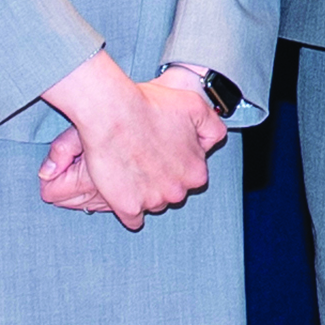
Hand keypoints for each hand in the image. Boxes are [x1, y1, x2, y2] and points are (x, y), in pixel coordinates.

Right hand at [36, 53, 224, 228]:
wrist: (111, 113)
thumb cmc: (149, 107)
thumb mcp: (195, 106)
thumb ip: (212, 128)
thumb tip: (213, 141)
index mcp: (196, 171)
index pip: (193, 174)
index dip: (178, 159)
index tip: (167, 149)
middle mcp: (178, 191)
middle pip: (173, 189)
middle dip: (163, 176)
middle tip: (148, 155)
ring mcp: (152, 201)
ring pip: (153, 202)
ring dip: (145, 189)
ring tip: (133, 165)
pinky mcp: (127, 207)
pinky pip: (132, 217)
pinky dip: (128, 206)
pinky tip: (124, 189)